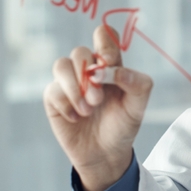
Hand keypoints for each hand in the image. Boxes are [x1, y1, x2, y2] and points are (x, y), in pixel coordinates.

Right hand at [43, 25, 152, 190]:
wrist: (105, 153)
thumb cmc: (123, 125)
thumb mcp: (138, 106)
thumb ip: (136, 83)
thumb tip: (114, 69)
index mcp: (111, 66)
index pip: (104, 37)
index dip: (104, 42)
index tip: (109, 60)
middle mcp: (88, 70)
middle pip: (80, 51)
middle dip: (88, 75)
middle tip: (98, 99)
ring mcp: (69, 83)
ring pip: (61, 65)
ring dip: (75, 88)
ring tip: (87, 110)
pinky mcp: (54, 98)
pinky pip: (52, 90)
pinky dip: (66, 104)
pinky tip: (76, 118)